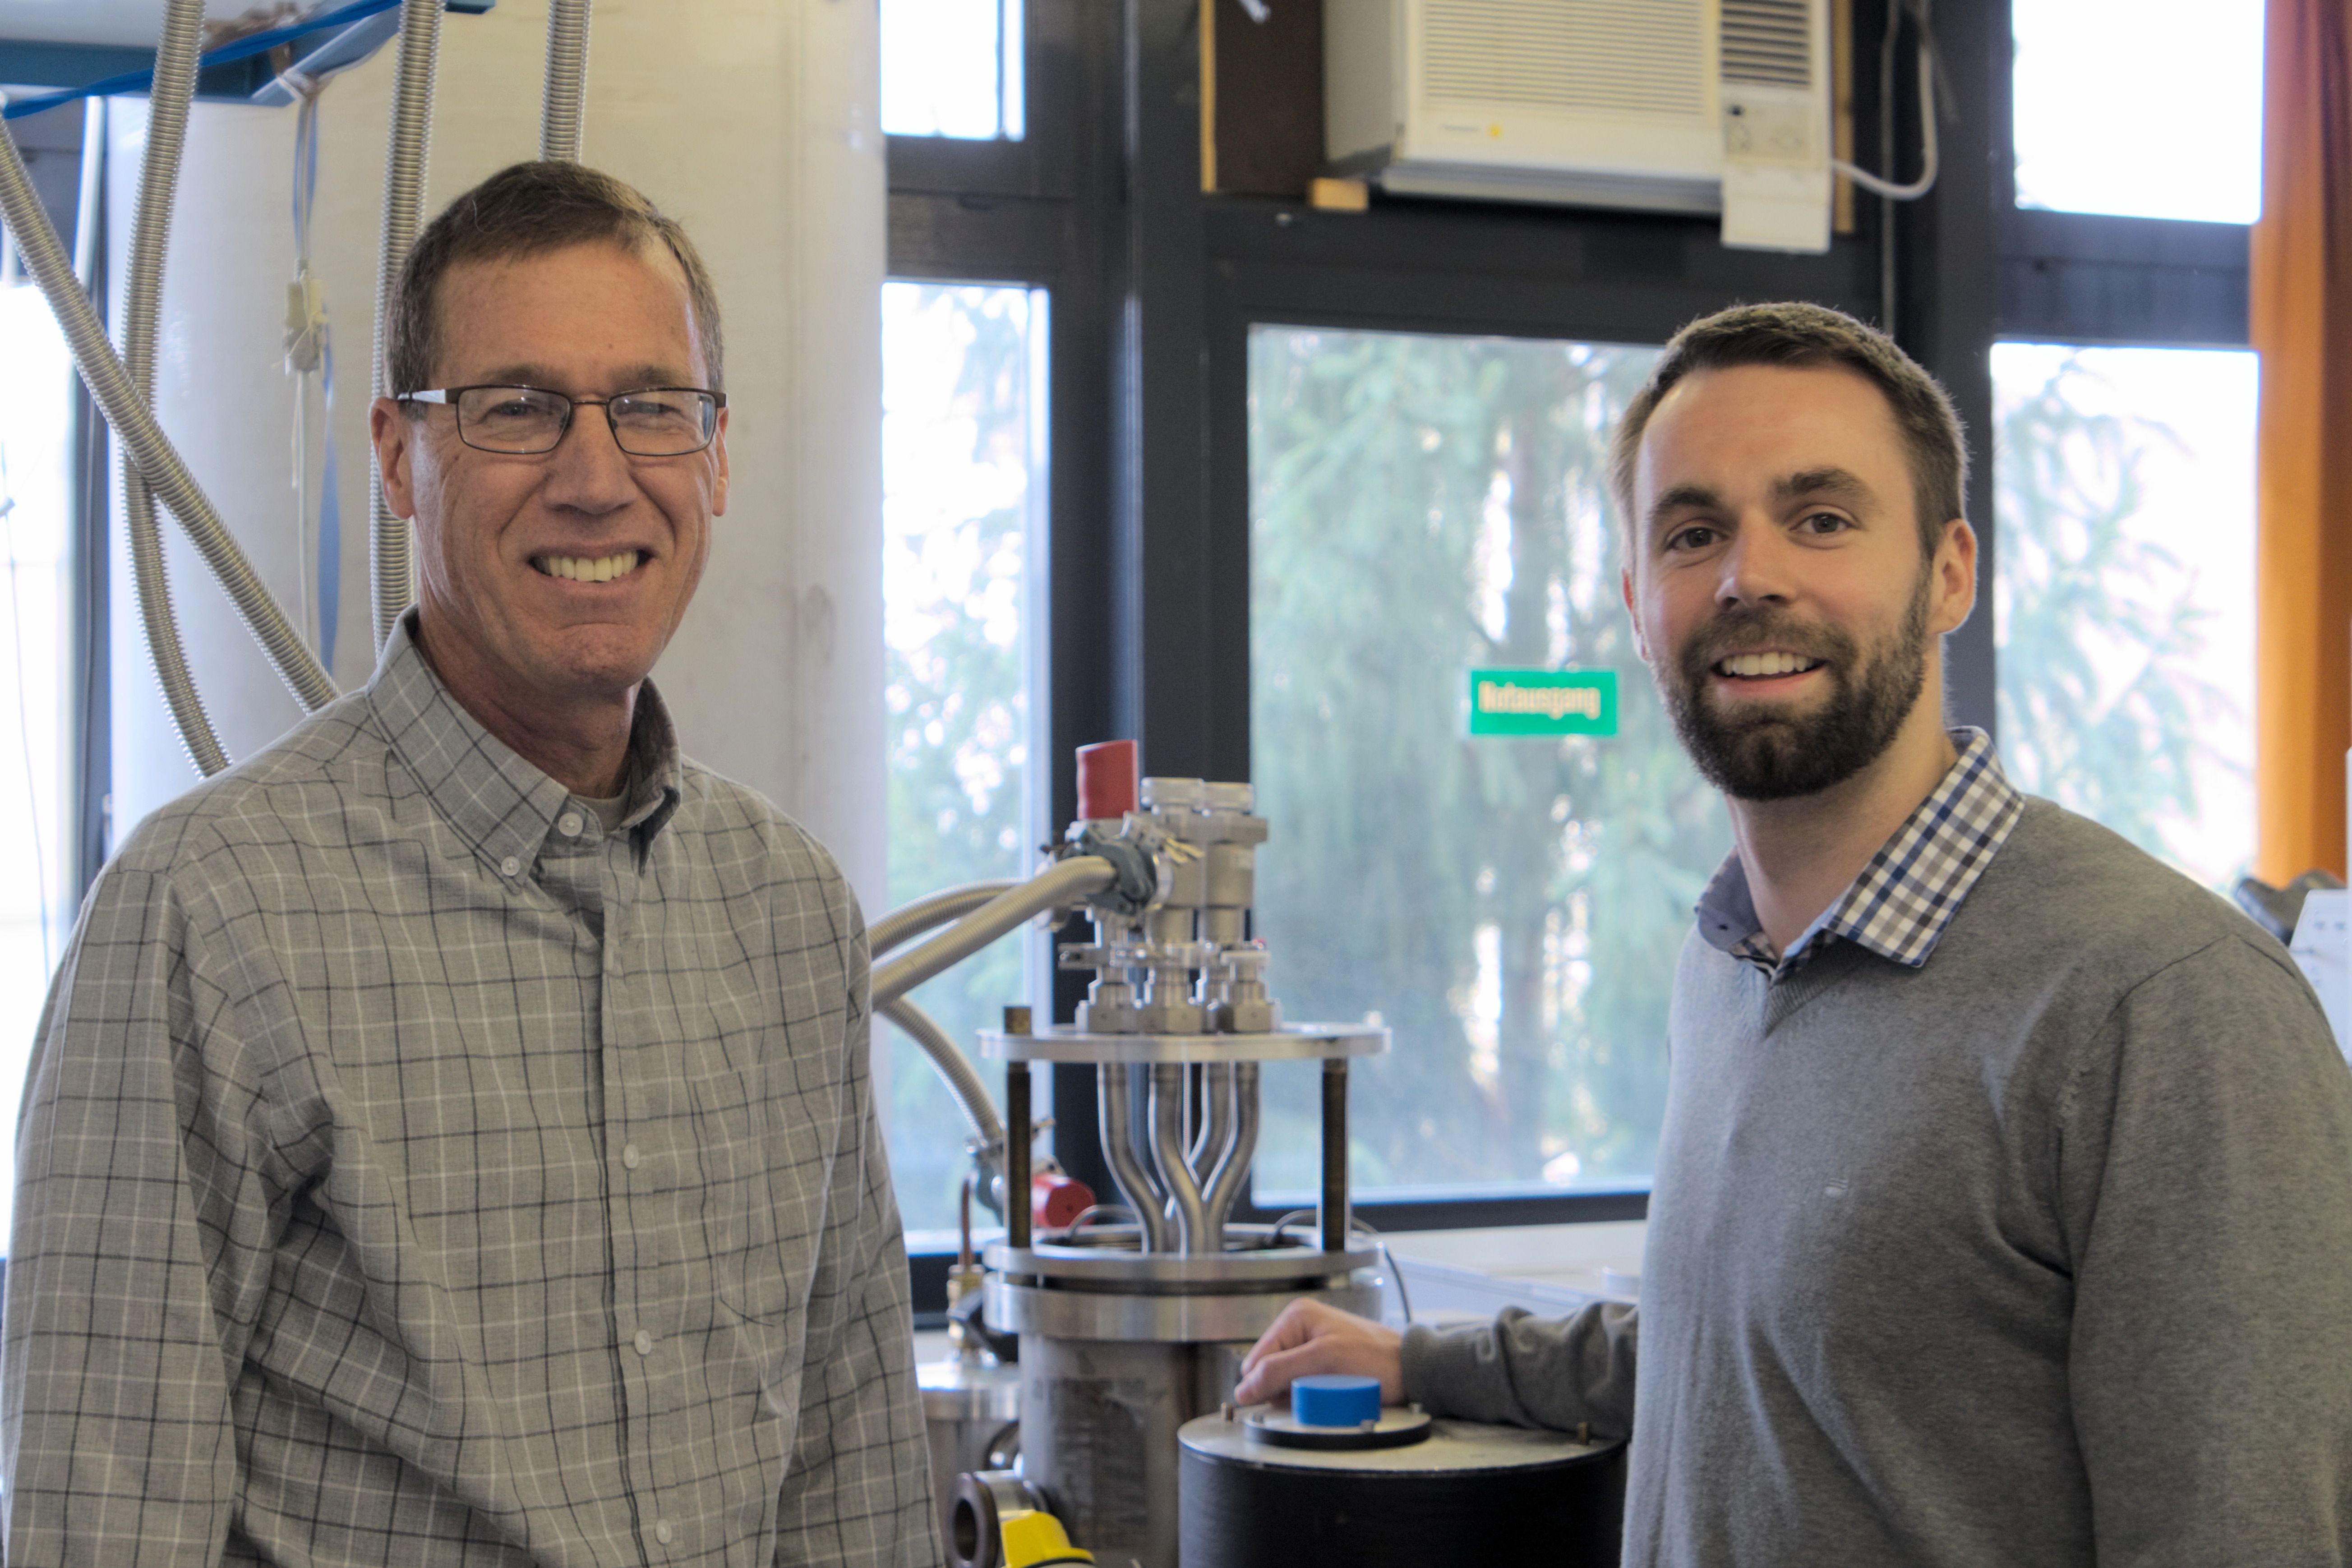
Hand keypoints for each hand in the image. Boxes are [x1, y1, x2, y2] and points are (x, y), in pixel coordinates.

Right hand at [1232, 1297, 1402, 1405]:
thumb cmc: (1376, 1360)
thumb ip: (1280, 1371)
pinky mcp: (1322, 1364)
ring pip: (1284, 1383)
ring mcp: (1311, 1347)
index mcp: (1295, 1317)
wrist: (1410, 1372)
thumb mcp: (1322, 1361)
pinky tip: (1328, 1397)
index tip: (1279, 1401)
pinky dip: (1309, 1397)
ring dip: (1297, 1395)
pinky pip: (1301, 1387)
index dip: (1262, 1384)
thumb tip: (1245, 1389)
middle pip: (1268, 1371)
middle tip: (1310, 1394)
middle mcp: (1300, 1328)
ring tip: (1324, 1393)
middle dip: (1282, 1389)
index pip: (1257, 1359)